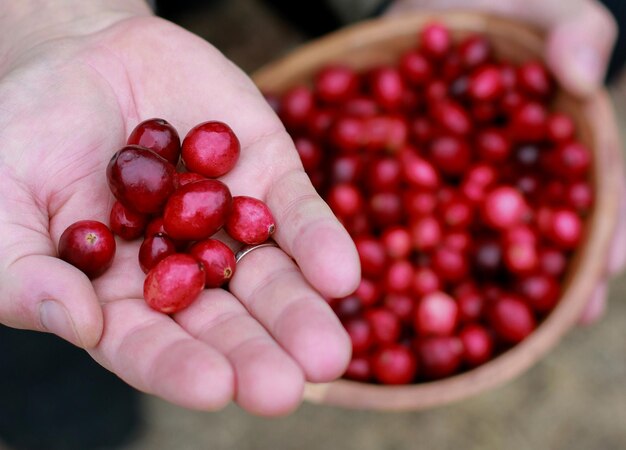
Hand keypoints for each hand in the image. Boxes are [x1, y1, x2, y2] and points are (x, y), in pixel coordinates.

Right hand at [0, 1, 358, 414]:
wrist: (82, 61)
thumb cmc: (25, 138)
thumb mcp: (0, 204)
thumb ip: (26, 272)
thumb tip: (79, 323)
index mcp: (120, 294)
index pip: (150, 344)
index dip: (178, 367)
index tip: (214, 389)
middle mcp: (185, 270)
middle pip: (223, 322)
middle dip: (255, 355)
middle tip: (285, 389)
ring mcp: (230, 223)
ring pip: (270, 278)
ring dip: (300, 313)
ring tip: (330, 353)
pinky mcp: (267, 176)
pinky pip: (298, 214)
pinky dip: (319, 241)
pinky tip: (342, 274)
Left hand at [386, 0, 625, 323]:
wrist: (422, 13)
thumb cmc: (490, 10)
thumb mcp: (538, 3)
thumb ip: (570, 29)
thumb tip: (581, 75)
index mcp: (547, 145)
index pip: (588, 193)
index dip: (604, 230)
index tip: (610, 265)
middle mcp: (503, 178)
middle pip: (530, 234)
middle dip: (545, 277)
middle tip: (549, 321)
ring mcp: (451, 188)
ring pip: (466, 242)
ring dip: (471, 283)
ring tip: (473, 326)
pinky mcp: (400, 186)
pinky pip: (398, 220)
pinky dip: (400, 251)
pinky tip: (394, 284)